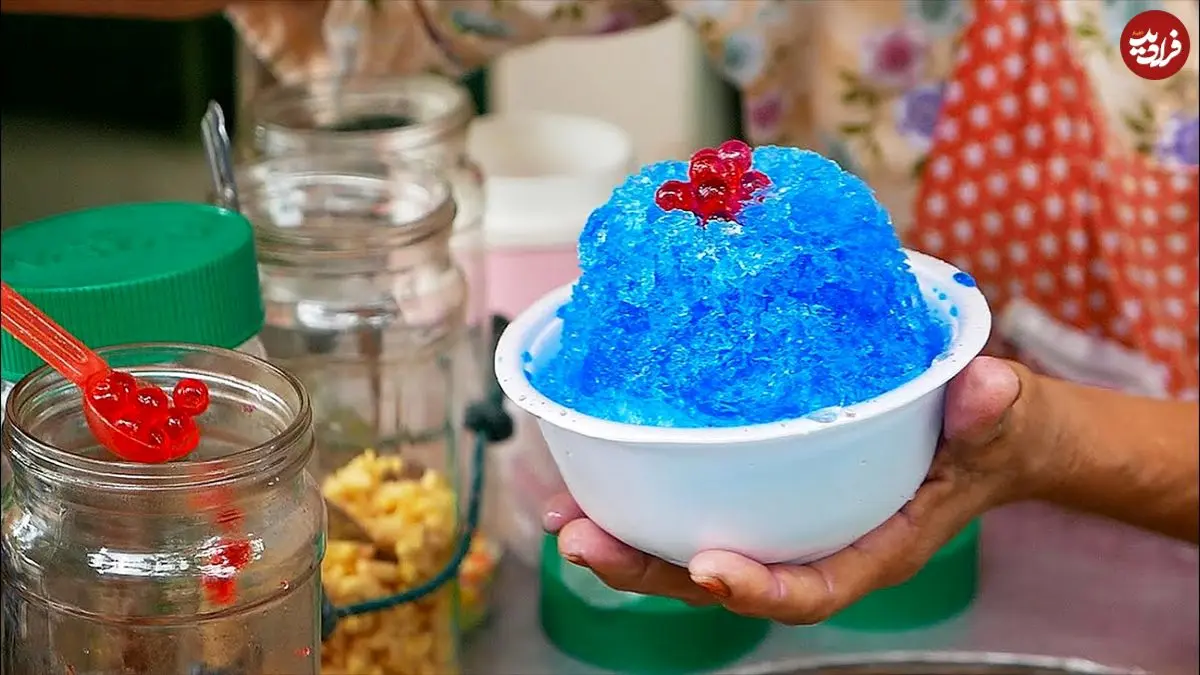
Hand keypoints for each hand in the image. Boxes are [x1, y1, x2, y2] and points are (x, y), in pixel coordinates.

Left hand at [542, 356, 1047, 623]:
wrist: (979, 435)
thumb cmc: (990, 434)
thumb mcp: (1002, 418)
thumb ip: (993, 410)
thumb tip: (987, 390)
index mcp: (876, 547)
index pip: (816, 588)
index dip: (762, 588)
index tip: (712, 567)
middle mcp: (817, 545)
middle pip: (725, 579)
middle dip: (650, 570)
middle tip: (581, 541)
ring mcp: (783, 524)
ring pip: (694, 552)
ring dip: (625, 539)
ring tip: (560, 517)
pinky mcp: (761, 493)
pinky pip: (694, 508)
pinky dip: (639, 499)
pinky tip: (590, 478)